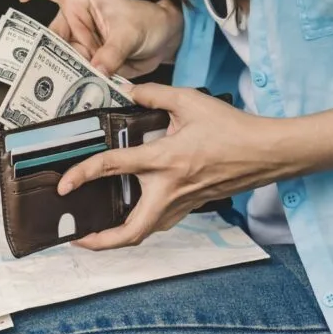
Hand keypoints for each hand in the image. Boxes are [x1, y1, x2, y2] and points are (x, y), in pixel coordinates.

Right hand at [13, 0, 183, 78]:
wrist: (165, 41)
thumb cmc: (148, 21)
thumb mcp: (130, 33)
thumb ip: (112, 53)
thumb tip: (95, 71)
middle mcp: (73, 22)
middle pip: (47, 37)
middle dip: (42, 55)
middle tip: (40, 73)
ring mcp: (78, 44)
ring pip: (59, 61)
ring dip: (61, 76)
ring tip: (61, 91)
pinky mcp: (87, 64)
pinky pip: (75, 75)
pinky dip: (74, 86)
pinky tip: (72, 98)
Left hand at [57, 84, 296, 249]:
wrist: (267, 152)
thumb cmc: (233, 129)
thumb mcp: (190, 102)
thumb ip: (154, 95)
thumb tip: (130, 92)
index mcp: (164, 161)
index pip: (112, 167)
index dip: (82, 175)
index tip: (65, 185)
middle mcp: (169, 189)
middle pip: (130, 232)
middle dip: (100, 242)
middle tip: (78, 239)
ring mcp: (182, 203)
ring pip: (145, 233)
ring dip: (119, 238)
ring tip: (98, 234)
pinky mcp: (192, 206)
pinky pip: (160, 223)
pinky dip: (140, 226)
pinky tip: (131, 215)